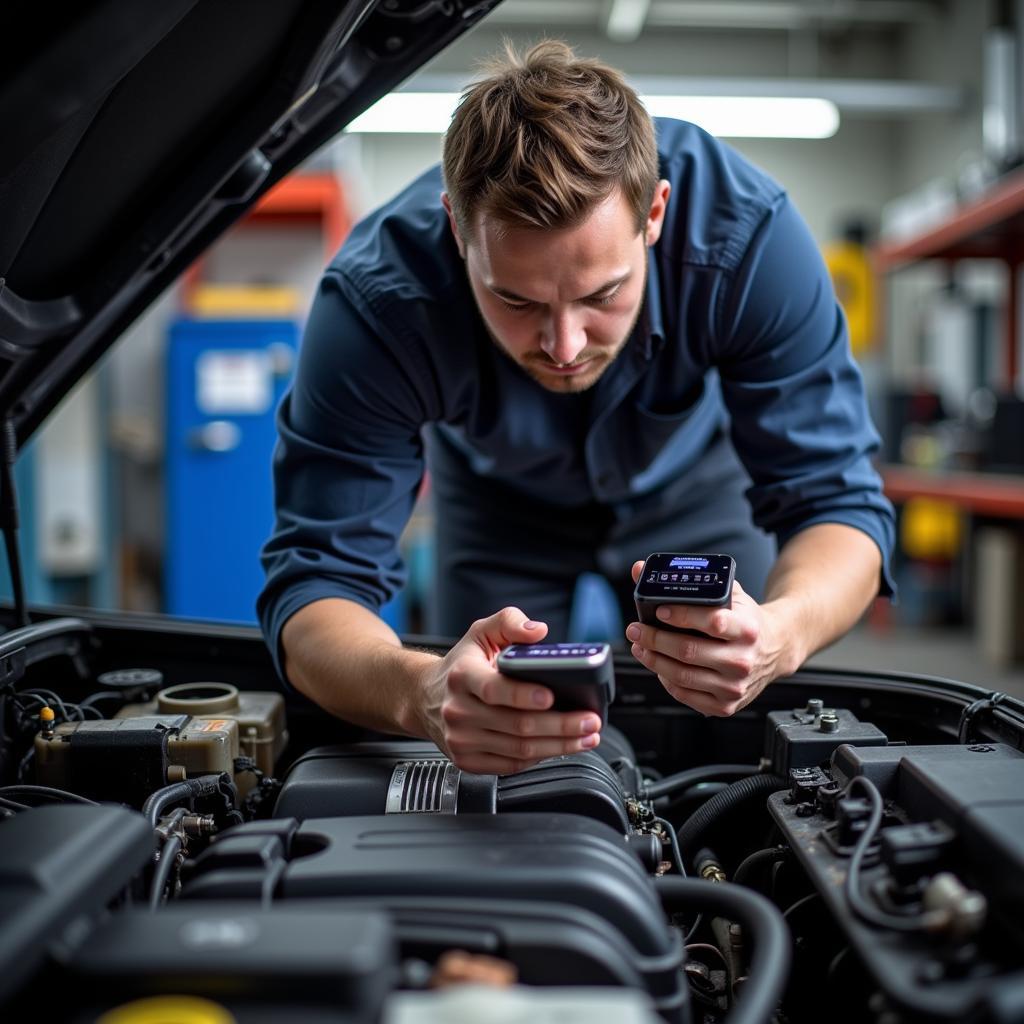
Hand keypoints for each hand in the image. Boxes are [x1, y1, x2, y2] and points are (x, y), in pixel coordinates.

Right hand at [418, 607, 602, 773]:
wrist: (425, 698)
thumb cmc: (461, 664)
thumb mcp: (481, 632)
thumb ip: (509, 622)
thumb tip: (537, 631)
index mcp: (463, 676)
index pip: (494, 689)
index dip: (524, 695)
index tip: (552, 696)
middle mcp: (459, 710)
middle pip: (516, 725)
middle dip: (560, 725)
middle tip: (589, 721)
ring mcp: (462, 739)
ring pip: (519, 749)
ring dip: (559, 746)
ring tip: (586, 737)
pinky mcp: (468, 760)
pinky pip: (511, 765)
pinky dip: (540, 757)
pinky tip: (560, 747)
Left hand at [625, 560, 795, 715]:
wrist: (775, 649)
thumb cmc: (746, 620)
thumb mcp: (729, 594)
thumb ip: (692, 581)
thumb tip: (641, 570)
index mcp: (747, 629)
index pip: (712, 622)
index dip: (682, 616)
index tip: (659, 611)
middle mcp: (743, 660)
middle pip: (688, 651)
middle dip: (654, 638)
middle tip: (636, 629)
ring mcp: (735, 686)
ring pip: (682, 676)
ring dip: (653, 660)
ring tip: (641, 646)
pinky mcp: (726, 705)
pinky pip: (685, 695)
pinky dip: (666, 680)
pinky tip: (659, 666)